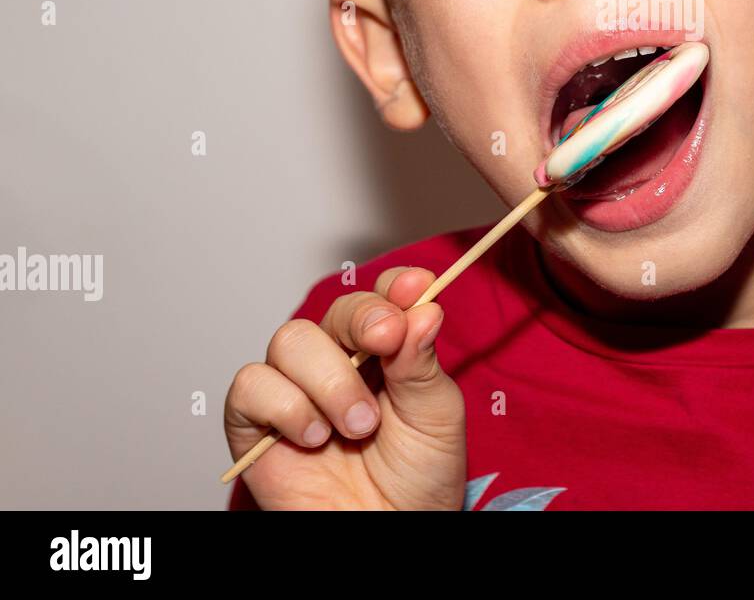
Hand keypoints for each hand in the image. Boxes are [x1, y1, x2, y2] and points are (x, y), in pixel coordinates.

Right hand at [224, 266, 465, 508]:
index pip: (381, 296)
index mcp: (386, 351)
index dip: (393, 285)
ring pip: (290, 340)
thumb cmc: (416, 478)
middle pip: (336, 310)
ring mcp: (295, 389)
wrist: (387, 534)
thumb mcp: (436, 416)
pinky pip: (251, 385)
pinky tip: (315, 437)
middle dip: (363, 320)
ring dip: (330, 379)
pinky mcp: (256, 424)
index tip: (414, 286)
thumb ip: (422, 361)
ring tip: (359, 426)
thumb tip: (424, 306)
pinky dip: (286, 405)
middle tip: (387, 343)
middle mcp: (338, 361)